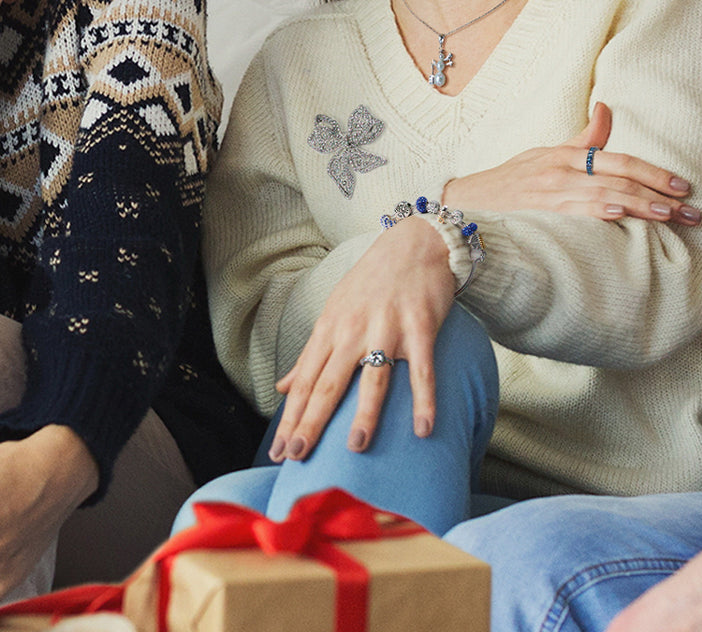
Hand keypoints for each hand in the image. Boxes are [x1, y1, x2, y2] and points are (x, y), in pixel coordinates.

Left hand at [270, 219, 454, 461]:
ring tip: (354, 448)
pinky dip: (423, 399)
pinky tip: (423, 428)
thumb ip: (311, 353)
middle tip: (297, 456)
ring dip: (364, 414)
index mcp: (330, 328)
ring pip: (372, 378)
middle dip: (311, 421)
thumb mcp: (334, 311)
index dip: (290, 417)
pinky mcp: (420, 327)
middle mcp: (354, 330)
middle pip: (328, 383)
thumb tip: (282, 387)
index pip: (305, 380)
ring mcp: (387, 328)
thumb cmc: (371, 281)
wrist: (413, 243)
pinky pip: (421, 370)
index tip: (278, 452)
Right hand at [442, 103, 700, 224]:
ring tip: (671, 218)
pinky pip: (575, 211)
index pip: (620, 160)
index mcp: (568, 156)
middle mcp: (562, 170)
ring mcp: (551, 192)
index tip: (684, 187)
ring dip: (641, 207)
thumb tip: (606, 108)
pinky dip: (599, 212)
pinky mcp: (540, 213)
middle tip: (693, 214)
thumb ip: (583, 139)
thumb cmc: (512, 180)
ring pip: (605, 195)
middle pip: (621, 179)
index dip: (654, 173)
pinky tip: (621, 217)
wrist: (466, 203)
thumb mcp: (547, 153)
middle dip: (661, 196)